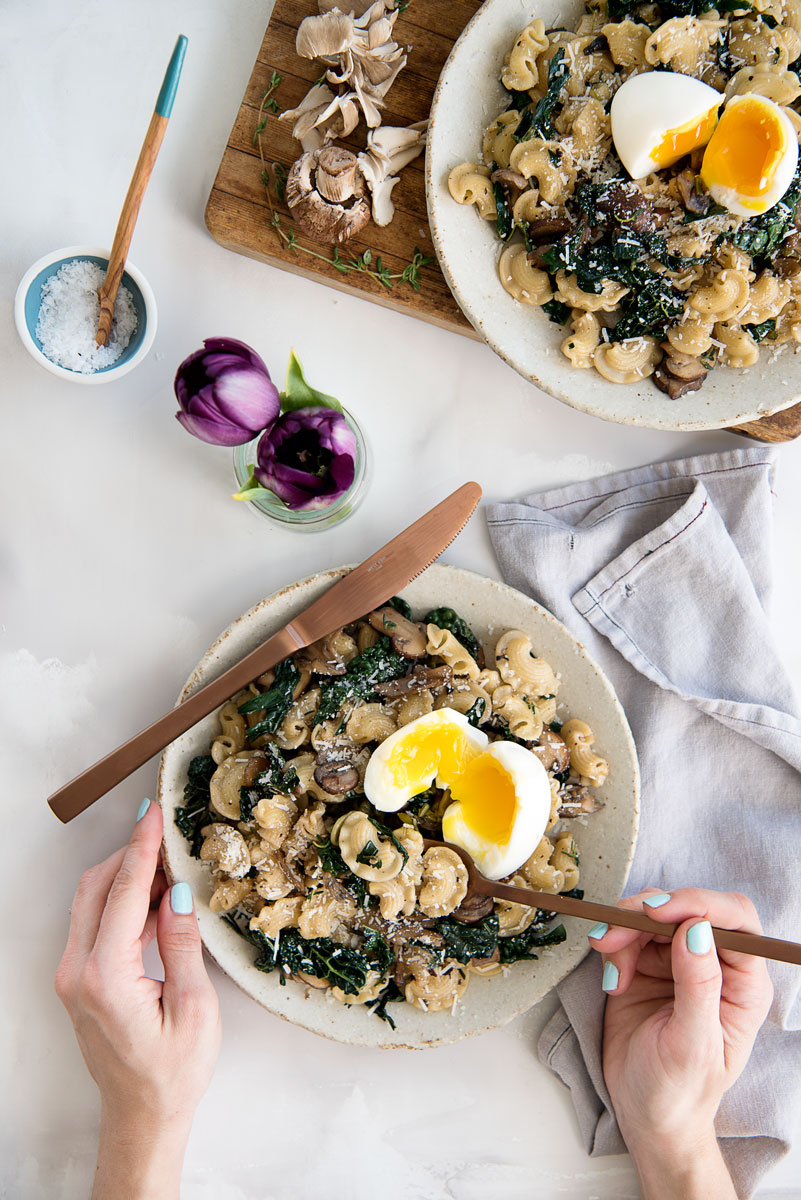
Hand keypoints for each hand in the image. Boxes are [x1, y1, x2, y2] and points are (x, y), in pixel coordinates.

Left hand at [55, 799, 220, 1199]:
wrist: (142, 1116)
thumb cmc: (173, 1072)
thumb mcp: (194, 1008)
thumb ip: (181, 944)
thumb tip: (176, 892)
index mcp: (105, 977)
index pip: (122, 893)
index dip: (141, 849)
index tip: (154, 813)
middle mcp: (78, 973)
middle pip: (96, 888)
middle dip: (130, 854)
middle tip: (166, 832)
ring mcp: (73, 976)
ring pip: (91, 902)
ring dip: (126, 876)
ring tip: (168, 864)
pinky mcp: (79, 980)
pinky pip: (94, 923)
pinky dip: (121, 901)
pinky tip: (155, 898)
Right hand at [591, 887, 772, 1199]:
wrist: (647, 1115)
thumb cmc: (680, 1092)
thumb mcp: (691, 1044)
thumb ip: (697, 986)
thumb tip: (696, 930)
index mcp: (744, 984)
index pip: (736, 922)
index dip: (699, 905)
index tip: (657, 911)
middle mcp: (716, 966)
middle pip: (689, 910)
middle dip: (649, 914)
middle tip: (615, 931)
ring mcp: (680, 963)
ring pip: (654, 916)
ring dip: (625, 930)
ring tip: (608, 960)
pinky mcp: (647, 965)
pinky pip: (629, 934)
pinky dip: (614, 947)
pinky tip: (612, 982)